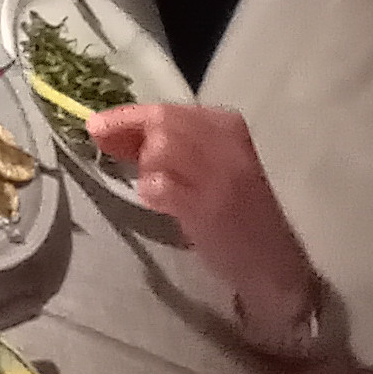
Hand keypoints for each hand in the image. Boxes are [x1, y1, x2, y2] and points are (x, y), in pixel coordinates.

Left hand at [85, 101, 315, 319]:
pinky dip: (151, 191)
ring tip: (153, 186)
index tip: (98, 124)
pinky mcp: (209, 207)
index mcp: (228, 126)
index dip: (128, 115)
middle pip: (162, 122)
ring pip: (162, 148)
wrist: (274, 265)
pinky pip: (163, 185)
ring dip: (144, 166)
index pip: (169, 108)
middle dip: (125, 131)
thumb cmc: (237, 213)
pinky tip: (158, 202)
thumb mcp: (211, 166)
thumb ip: (174, 145)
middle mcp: (227, 144)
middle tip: (102, 144)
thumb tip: (115, 132)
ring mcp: (219, 174)